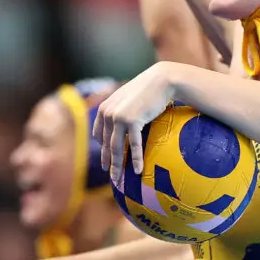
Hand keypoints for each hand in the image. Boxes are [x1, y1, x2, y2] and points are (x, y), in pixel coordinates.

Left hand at [92, 61, 175, 182]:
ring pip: (117, 148)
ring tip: (119, 179)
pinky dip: (135, 158)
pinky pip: (134, 144)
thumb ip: (120, 111)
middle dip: (108, 162)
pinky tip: (138, 170)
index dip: (102, 149)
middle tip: (112, 177)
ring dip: (118, 166)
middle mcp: (108, 113)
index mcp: (104, 108)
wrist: (161, 80)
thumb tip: (120, 125)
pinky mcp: (132, 120)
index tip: (107, 161)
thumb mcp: (127, 100)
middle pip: (107, 144)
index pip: (99, 135)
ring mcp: (118, 117)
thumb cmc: (146, 90)